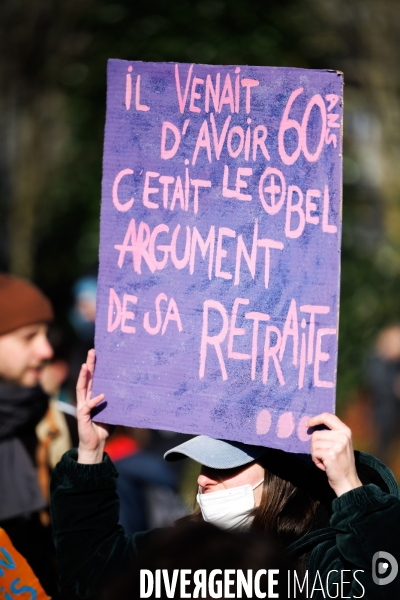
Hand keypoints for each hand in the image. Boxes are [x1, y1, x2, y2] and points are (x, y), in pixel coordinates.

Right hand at [76, 349, 109, 463]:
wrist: (96, 444)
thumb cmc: (104, 427)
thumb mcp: (114, 411)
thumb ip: (118, 402)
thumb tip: (133, 391)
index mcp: (92, 396)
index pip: (93, 378)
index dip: (94, 365)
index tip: (98, 353)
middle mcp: (86, 398)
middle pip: (86, 378)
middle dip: (89, 364)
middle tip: (91, 351)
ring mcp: (83, 406)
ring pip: (82, 388)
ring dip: (84, 376)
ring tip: (86, 365)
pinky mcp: (82, 416)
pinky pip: (88, 406)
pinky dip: (95, 400)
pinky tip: (102, 395)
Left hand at [307, 413, 361, 496]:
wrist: (347, 482)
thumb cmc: (341, 463)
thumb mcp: (341, 444)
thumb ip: (332, 434)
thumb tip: (312, 425)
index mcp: (346, 431)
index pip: (328, 417)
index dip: (315, 419)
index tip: (308, 424)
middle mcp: (343, 436)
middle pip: (316, 434)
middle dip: (316, 446)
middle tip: (325, 456)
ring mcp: (337, 445)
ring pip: (314, 444)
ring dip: (316, 454)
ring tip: (325, 461)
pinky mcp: (331, 454)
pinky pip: (314, 453)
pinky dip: (316, 460)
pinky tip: (324, 465)